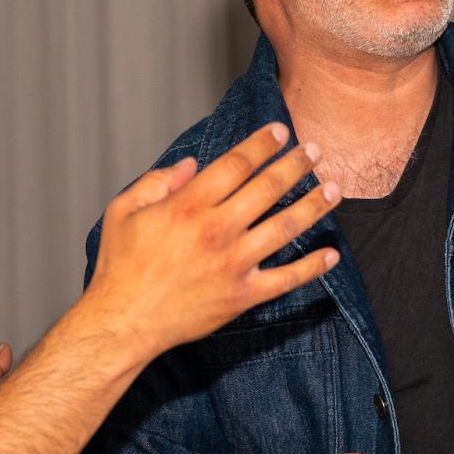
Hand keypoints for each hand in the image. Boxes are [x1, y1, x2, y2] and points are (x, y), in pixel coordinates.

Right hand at [84, 123, 341, 359]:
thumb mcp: (122, 212)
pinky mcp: (243, 295)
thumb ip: (156, 182)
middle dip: (296, 165)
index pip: (236, 164)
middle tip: (315, 151)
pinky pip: (286, 279)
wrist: (123, 323)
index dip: (262, 144)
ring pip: (285, 227)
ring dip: (314, 205)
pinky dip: (313, 267)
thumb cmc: (120, 267)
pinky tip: (333, 254)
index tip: (280, 131)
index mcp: (188, 206)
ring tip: (334, 189)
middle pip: (268, 188)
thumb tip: (191, 164)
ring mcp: (234, 264)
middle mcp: (216, 230)